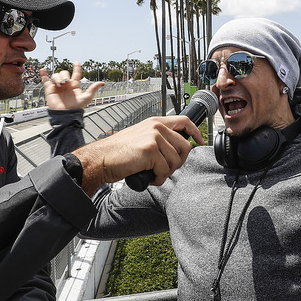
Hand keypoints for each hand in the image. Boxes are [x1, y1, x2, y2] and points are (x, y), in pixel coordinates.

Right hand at [39, 62, 104, 110]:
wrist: (65, 114)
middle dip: (64, 75)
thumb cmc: (76, 107)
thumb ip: (93, 89)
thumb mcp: (86, 97)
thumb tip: (102, 83)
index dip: (77, 68)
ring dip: (58, 78)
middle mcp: (66, 85)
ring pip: (56, 75)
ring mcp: (57, 86)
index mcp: (74, 86)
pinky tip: (43, 69)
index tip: (77, 62)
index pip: (76, 74)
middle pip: (64, 73)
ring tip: (60, 85)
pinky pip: (45, 80)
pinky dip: (44, 74)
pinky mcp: (50, 89)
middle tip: (65, 83)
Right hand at [72, 116, 204, 193]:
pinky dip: (159, 179)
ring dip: (166, 173)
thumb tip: (175, 150)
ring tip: (154, 174)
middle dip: (178, 163)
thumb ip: (158, 139)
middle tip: (165, 170)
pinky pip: (165, 170)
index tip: (199, 141)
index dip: (195, 132)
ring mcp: (154, 138)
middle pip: (185, 146)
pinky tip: (149, 178)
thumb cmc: (118, 152)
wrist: (101, 159)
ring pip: (176, 161)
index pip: (184, 121)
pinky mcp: (150, 151)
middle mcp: (156, 127)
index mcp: (155, 122)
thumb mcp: (140, 137)